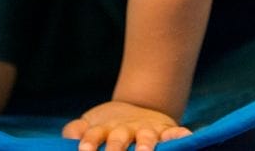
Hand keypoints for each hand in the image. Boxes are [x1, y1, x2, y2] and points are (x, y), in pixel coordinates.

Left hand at [62, 100, 191, 150]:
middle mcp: (124, 129)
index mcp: (104, 129)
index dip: (88, 143)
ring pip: (146, 138)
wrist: (137, 107)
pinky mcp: (164, 130)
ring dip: (145, 145)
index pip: (93, 136)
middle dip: (115, 149)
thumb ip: (76, 131)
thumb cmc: (107, 126)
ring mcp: (145, 130)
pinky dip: (180, 135)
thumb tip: (68, 137)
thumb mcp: (90, 125)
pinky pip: (174, 132)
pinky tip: (186, 137)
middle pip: (118, 139)